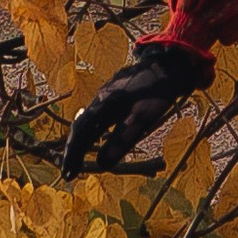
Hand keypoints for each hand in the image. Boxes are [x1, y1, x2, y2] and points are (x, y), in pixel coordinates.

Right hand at [61, 42, 203, 176]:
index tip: (68, 173)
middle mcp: (100, 98)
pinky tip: (97, 137)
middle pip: (80, 127)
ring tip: (79, 159)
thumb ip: (121, 140)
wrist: (169, 64)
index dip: (73, 153)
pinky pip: (96, 115)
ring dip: (82, 141)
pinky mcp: (115, 93)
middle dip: (74, 150)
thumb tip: (102, 165)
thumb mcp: (141, 119)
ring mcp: (107, 94)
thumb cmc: (157, 92)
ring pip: (88, 120)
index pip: (81, 132)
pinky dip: (92, 131)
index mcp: (103, 103)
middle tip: (70, 172)